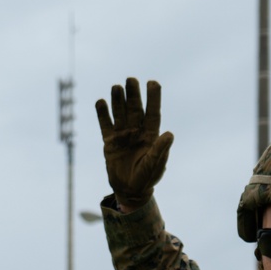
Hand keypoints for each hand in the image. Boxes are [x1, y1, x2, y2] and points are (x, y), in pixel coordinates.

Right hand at [95, 77, 173, 209]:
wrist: (130, 190)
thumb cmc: (147, 178)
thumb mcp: (154, 165)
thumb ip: (160, 150)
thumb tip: (170, 134)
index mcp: (151, 135)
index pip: (152, 113)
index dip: (153, 98)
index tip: (153, 83)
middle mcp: (137, 131)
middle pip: (134, 109)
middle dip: (133, 94)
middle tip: (131, 79)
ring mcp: (122, 135)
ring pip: (119, 113)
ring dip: (118, 100)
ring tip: (116, 87)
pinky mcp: (109, 142)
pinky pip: (105, 125)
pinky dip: (102, 114)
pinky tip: (100, 102)